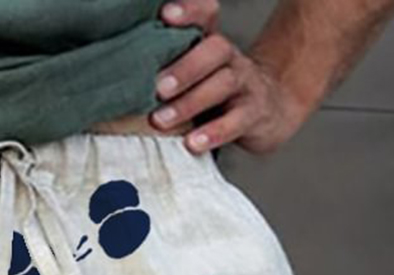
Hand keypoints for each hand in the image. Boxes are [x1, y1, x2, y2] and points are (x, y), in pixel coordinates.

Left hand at [151, 0, 309, 154]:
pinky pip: (237, 121)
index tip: (165, 15)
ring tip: (160, 121)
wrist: (270, 111)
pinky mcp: (254, 114)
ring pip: (223, 84)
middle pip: (215, 50)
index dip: (190, 11)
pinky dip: (214, 132)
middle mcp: (231, 59)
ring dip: (189, 103)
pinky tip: (192, 143)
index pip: (207, 16)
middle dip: (184, 68)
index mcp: (212, 45)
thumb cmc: (218, 94)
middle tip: (157, 88)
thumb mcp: (197, 75)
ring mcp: (246, 85)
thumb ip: (169, 69)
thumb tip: (124, 76)